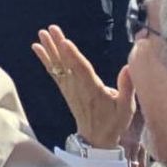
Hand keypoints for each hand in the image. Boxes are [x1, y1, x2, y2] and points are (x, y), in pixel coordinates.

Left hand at [32, 25, 135, 148]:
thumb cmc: (114, 122)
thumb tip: (129, 68)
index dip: (73, 56)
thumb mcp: (126, 108)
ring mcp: (69, 88)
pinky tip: (37, 47)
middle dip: (58, 45)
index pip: (82, 70)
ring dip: (50, 49)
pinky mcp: (65, 89)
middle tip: (50, 29)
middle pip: (67, 63)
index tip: (65, 42)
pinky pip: (53, 72)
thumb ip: (127, 87)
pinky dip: (45, 59)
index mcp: (93, 89)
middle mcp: (78, 87)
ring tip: (42, 33)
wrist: (96, 137)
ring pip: (58, 65)